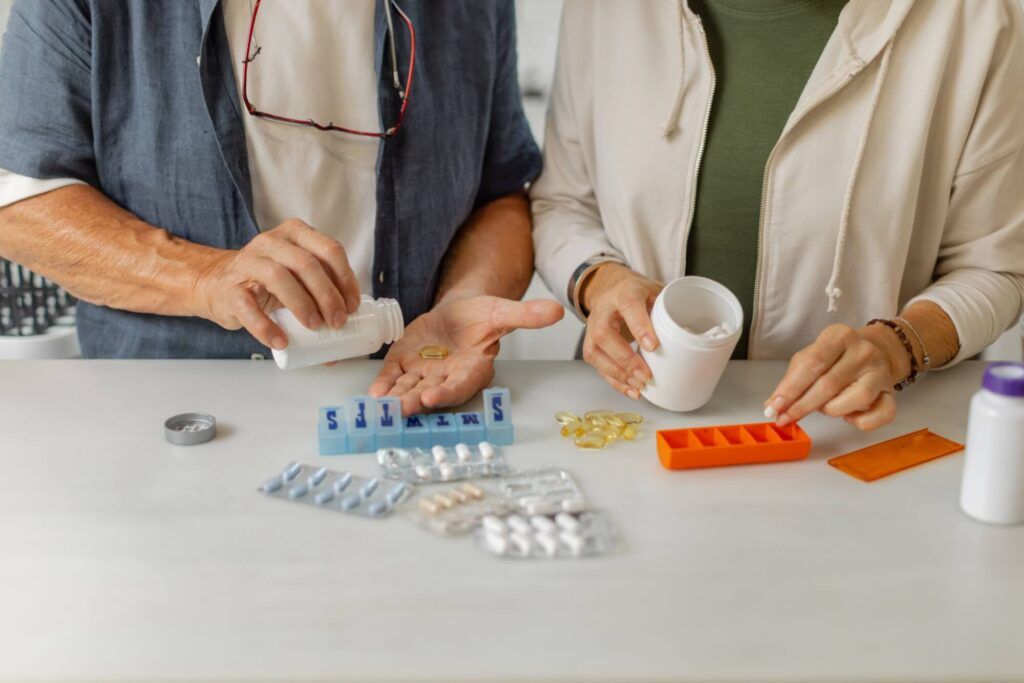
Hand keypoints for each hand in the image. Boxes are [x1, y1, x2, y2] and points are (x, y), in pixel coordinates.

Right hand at [191, 219, 360, 348]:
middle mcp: (272, 242)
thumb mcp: (297, 277)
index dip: (345, 279)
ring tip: (315, 326)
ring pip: (278, 277)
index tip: (352, 306)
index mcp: (296, 234)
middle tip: (338, 321)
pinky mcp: (230, 289)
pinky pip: (248, 307)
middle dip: (327, 295)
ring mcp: (248, 263)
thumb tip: (346, 332)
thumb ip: (321, 293)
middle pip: (306, 263)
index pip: (329, 249)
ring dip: (302, 304)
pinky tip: (281, 341)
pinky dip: (266, 327)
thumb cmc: (268, 282)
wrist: (219, 284)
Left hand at [369, 295, 563, 414]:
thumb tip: (558, 310)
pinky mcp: (406, 363)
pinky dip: (384, 384)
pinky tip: (374, 392)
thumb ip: (526, 315)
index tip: (433, 397)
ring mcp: (425, 372)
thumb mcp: (502, 311)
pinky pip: (393, 377)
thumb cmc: (482, 315)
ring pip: (409, 388)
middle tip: (403, 408)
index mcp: (473, 369)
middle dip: (417, 401)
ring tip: (383, 405)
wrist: (459, 311)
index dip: (447, 393)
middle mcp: (447, 376)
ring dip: (397, 398)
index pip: (461, 385)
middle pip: (432, 393)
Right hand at [580, 263, 662, 398]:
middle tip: (645, 375)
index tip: (652, 346)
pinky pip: (597, 366)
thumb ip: (668, 308)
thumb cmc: (637, 293)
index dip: (639, 327)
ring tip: (639, 385)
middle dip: (625, 358)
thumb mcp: (655, 291)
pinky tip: (631, 389)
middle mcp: (603, 310)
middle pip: (605, 334)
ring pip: (595, 353)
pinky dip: (614, 381)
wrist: (612, 290)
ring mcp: (593, 329)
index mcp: (624, 292)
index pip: (629, 306)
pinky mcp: (591, 345)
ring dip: (618, 373)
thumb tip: (687, 332)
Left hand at [765, 323, 907, 430]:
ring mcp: (880, 372)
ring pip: (854, 401)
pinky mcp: (892, 393)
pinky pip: (880, 415)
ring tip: (823, 407)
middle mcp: (863, 351)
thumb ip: (791, 380)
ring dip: (831, 411)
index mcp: (839, 336)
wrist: (875, 352)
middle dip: (802, 406)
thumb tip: (771, 407)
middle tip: (785, 418)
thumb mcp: (809, 358)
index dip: (791, 388)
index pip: (812, 364)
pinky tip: (847, 415)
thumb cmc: (834, 357)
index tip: (775, 407)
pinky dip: (860, 422)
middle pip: (829, 384)